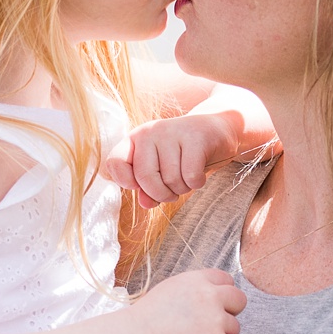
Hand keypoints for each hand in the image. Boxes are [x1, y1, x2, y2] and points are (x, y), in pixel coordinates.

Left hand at [103, 113, 239, 208]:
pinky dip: (197, 183)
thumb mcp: (163, 170)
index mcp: (135, 139)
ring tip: (188, 178)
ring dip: (182, 189)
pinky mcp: (195, 137)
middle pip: (145, 178)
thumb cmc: (185, 154)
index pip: (114, 162)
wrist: (218, 130)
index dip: (124, 180)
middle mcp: (150, 132)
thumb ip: (148, 188)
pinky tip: (200, 174)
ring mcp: (172, 132)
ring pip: (170, 180)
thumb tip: (145, 203)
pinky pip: (190, 176)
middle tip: (172, 193)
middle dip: (161, 194)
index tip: (138, 187)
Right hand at [129, 268, 246, 333]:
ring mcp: (215, 319)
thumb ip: (193, 291)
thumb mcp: (169, 290)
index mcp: (197, 280)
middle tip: (212, 325)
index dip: (223, 295)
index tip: (214, 306)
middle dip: (231, 312)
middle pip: (240, 300)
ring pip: (236, 327)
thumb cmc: (144, 320)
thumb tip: (208, 298)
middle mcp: (210, 296)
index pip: (227, 280)